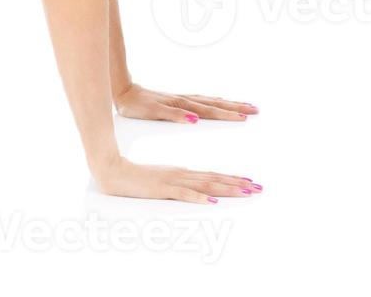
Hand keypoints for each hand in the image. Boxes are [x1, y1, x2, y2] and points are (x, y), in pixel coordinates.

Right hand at [93, 156, 260, 203]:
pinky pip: (183, 193)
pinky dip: (199, 197)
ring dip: (227, 188)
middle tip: (258, 188)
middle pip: (214, 179)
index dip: (231, 179)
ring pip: (205, 184)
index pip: (211, 175)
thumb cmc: (132, 176)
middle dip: (237, 184)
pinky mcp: (161, 188)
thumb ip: (174, 183)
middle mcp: (180, 174)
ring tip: (245, 191)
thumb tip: (192, 190)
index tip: (249, 182)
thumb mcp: (158, 179)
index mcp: (180, 172)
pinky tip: (211, 200)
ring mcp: (171, 180)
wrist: (111, 169)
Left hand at [114, 83, 257, 122]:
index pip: (210, 111)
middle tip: (255, 110)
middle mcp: (185, 101)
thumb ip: (175, 115)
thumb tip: (195, 119)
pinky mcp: (177, 100)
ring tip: (244, 106)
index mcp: (182, 105)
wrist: (123, 93)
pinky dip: (214, 102)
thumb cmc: (136, 105)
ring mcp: (182, 99)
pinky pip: (202, 100)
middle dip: (235, 107)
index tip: (245, 117)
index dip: (228, 115)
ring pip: (211, 101)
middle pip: (215, 104)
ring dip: (228, 104)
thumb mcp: (153, 112)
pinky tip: (217, 102)